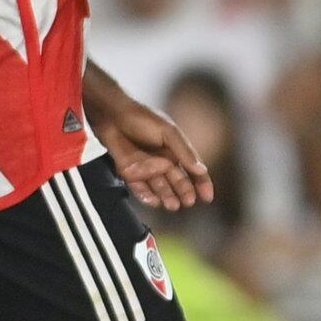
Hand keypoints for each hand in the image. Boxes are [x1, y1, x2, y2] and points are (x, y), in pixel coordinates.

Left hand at [91, 94, 216, 212]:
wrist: (112, 115)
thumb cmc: (142, 118)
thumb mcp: (168, 132)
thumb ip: (184, 151)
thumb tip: (201, 170)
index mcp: (175, 150)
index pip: (193, 170)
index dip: (202, 183)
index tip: (207, 197)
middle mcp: (163, 161)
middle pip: (177, 182)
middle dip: (184, 192)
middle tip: (189, 202)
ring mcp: (146, 168)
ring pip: (160, 188)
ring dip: (167, 197)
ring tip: (173, 205)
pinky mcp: (129, 173)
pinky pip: (140, 188)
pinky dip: (147, 196)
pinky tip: (155, 201)